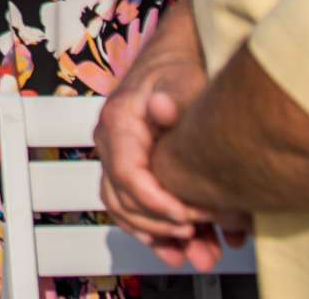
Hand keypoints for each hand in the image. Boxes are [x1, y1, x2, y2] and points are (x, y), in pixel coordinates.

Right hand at [97, 33, 222, 254]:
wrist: (175, 57)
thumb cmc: (179, 67)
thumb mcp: (182, 78)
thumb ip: (173, 97)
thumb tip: (159, 108)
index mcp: (119, 122)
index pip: (128, 174)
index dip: (157, 203)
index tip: (189, 217)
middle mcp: (111, 142)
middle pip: (122, 199)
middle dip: (161, 226)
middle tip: (198, 236)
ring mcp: (118, 156)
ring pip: (124, 208)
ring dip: (158, 235)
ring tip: (193, 252)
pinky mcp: (131, 166)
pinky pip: (130, 205)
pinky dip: (152, 229)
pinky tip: (176, 245)